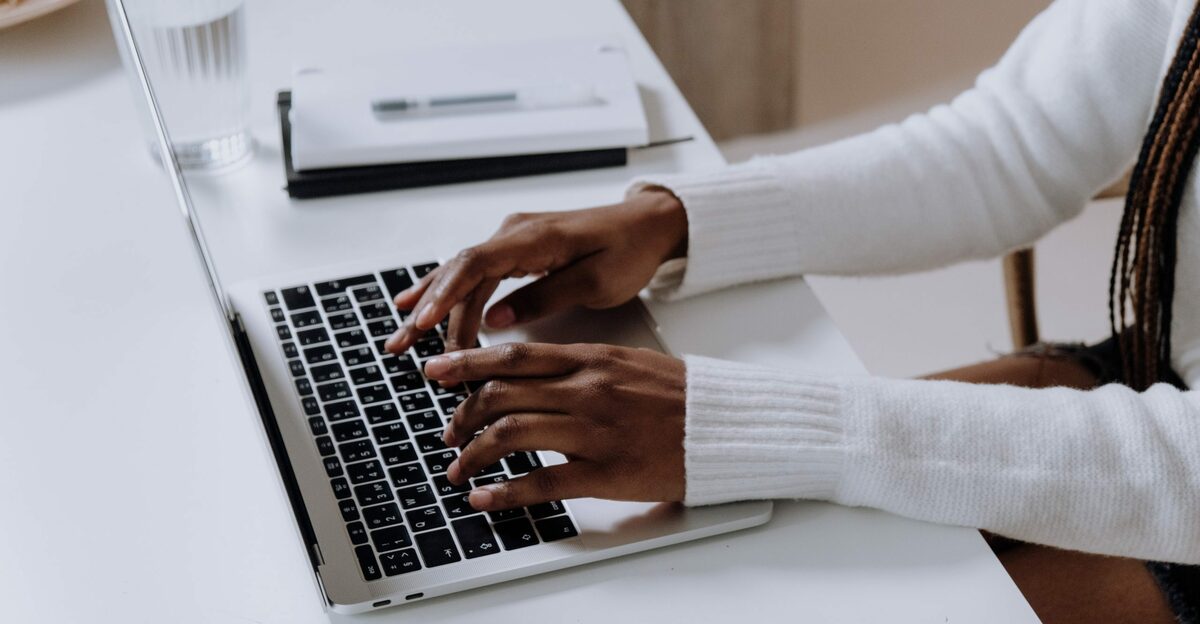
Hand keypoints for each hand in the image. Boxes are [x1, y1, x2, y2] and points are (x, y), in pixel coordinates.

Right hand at [384, 189, 686, 353]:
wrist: (647, 225)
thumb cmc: (629, 250)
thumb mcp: (597, 281)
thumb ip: (545, 297)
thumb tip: (495, 319)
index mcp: (535, 237)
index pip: (476, 264)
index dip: (445, 295)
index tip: (423, 323)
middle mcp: (515, 233)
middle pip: (460, 273)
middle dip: (429, 312)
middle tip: (403, 347)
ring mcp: (512, 239)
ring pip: (461, 274)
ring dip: (431, 307)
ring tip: (400, 339)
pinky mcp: (515, 249)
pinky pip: (472, 272)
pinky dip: (444, 291)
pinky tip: (414, 305)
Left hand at [423, 343, 685, 509]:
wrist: (724, 425)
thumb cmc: (678, 397)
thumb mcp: (626, 363)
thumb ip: (580, 366)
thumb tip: (536, 374)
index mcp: (591, 360)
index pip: (514, 356)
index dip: (467, 363)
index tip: (437, 370)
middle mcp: (586, 390)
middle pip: (502, 394)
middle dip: (463, 414)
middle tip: (448, 431)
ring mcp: (593, 431)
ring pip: (511, 435)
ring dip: (474, 454)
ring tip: (459, 468)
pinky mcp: (605, 472)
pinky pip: (541, 482)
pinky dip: (504, 493)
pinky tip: (485, 498)